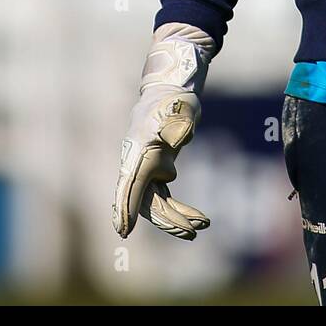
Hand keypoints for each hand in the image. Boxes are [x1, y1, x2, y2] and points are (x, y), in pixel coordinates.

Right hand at [112, 22, 215, 239]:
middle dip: (167, 219)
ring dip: (176, 218)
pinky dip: (180, 210)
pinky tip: (199, 219)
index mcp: (138, 152)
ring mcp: (146, 170)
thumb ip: (179, 124)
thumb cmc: (175, 102)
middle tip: (192, 232)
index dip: (125, 209)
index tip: (123, 232)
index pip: (129, 184)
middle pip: (146, 201)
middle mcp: (138, 165)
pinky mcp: (157, 172)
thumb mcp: (180, 111)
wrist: (172, 93)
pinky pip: (165, 199)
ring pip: (156, 205)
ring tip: (202, 226)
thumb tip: (181, 138)